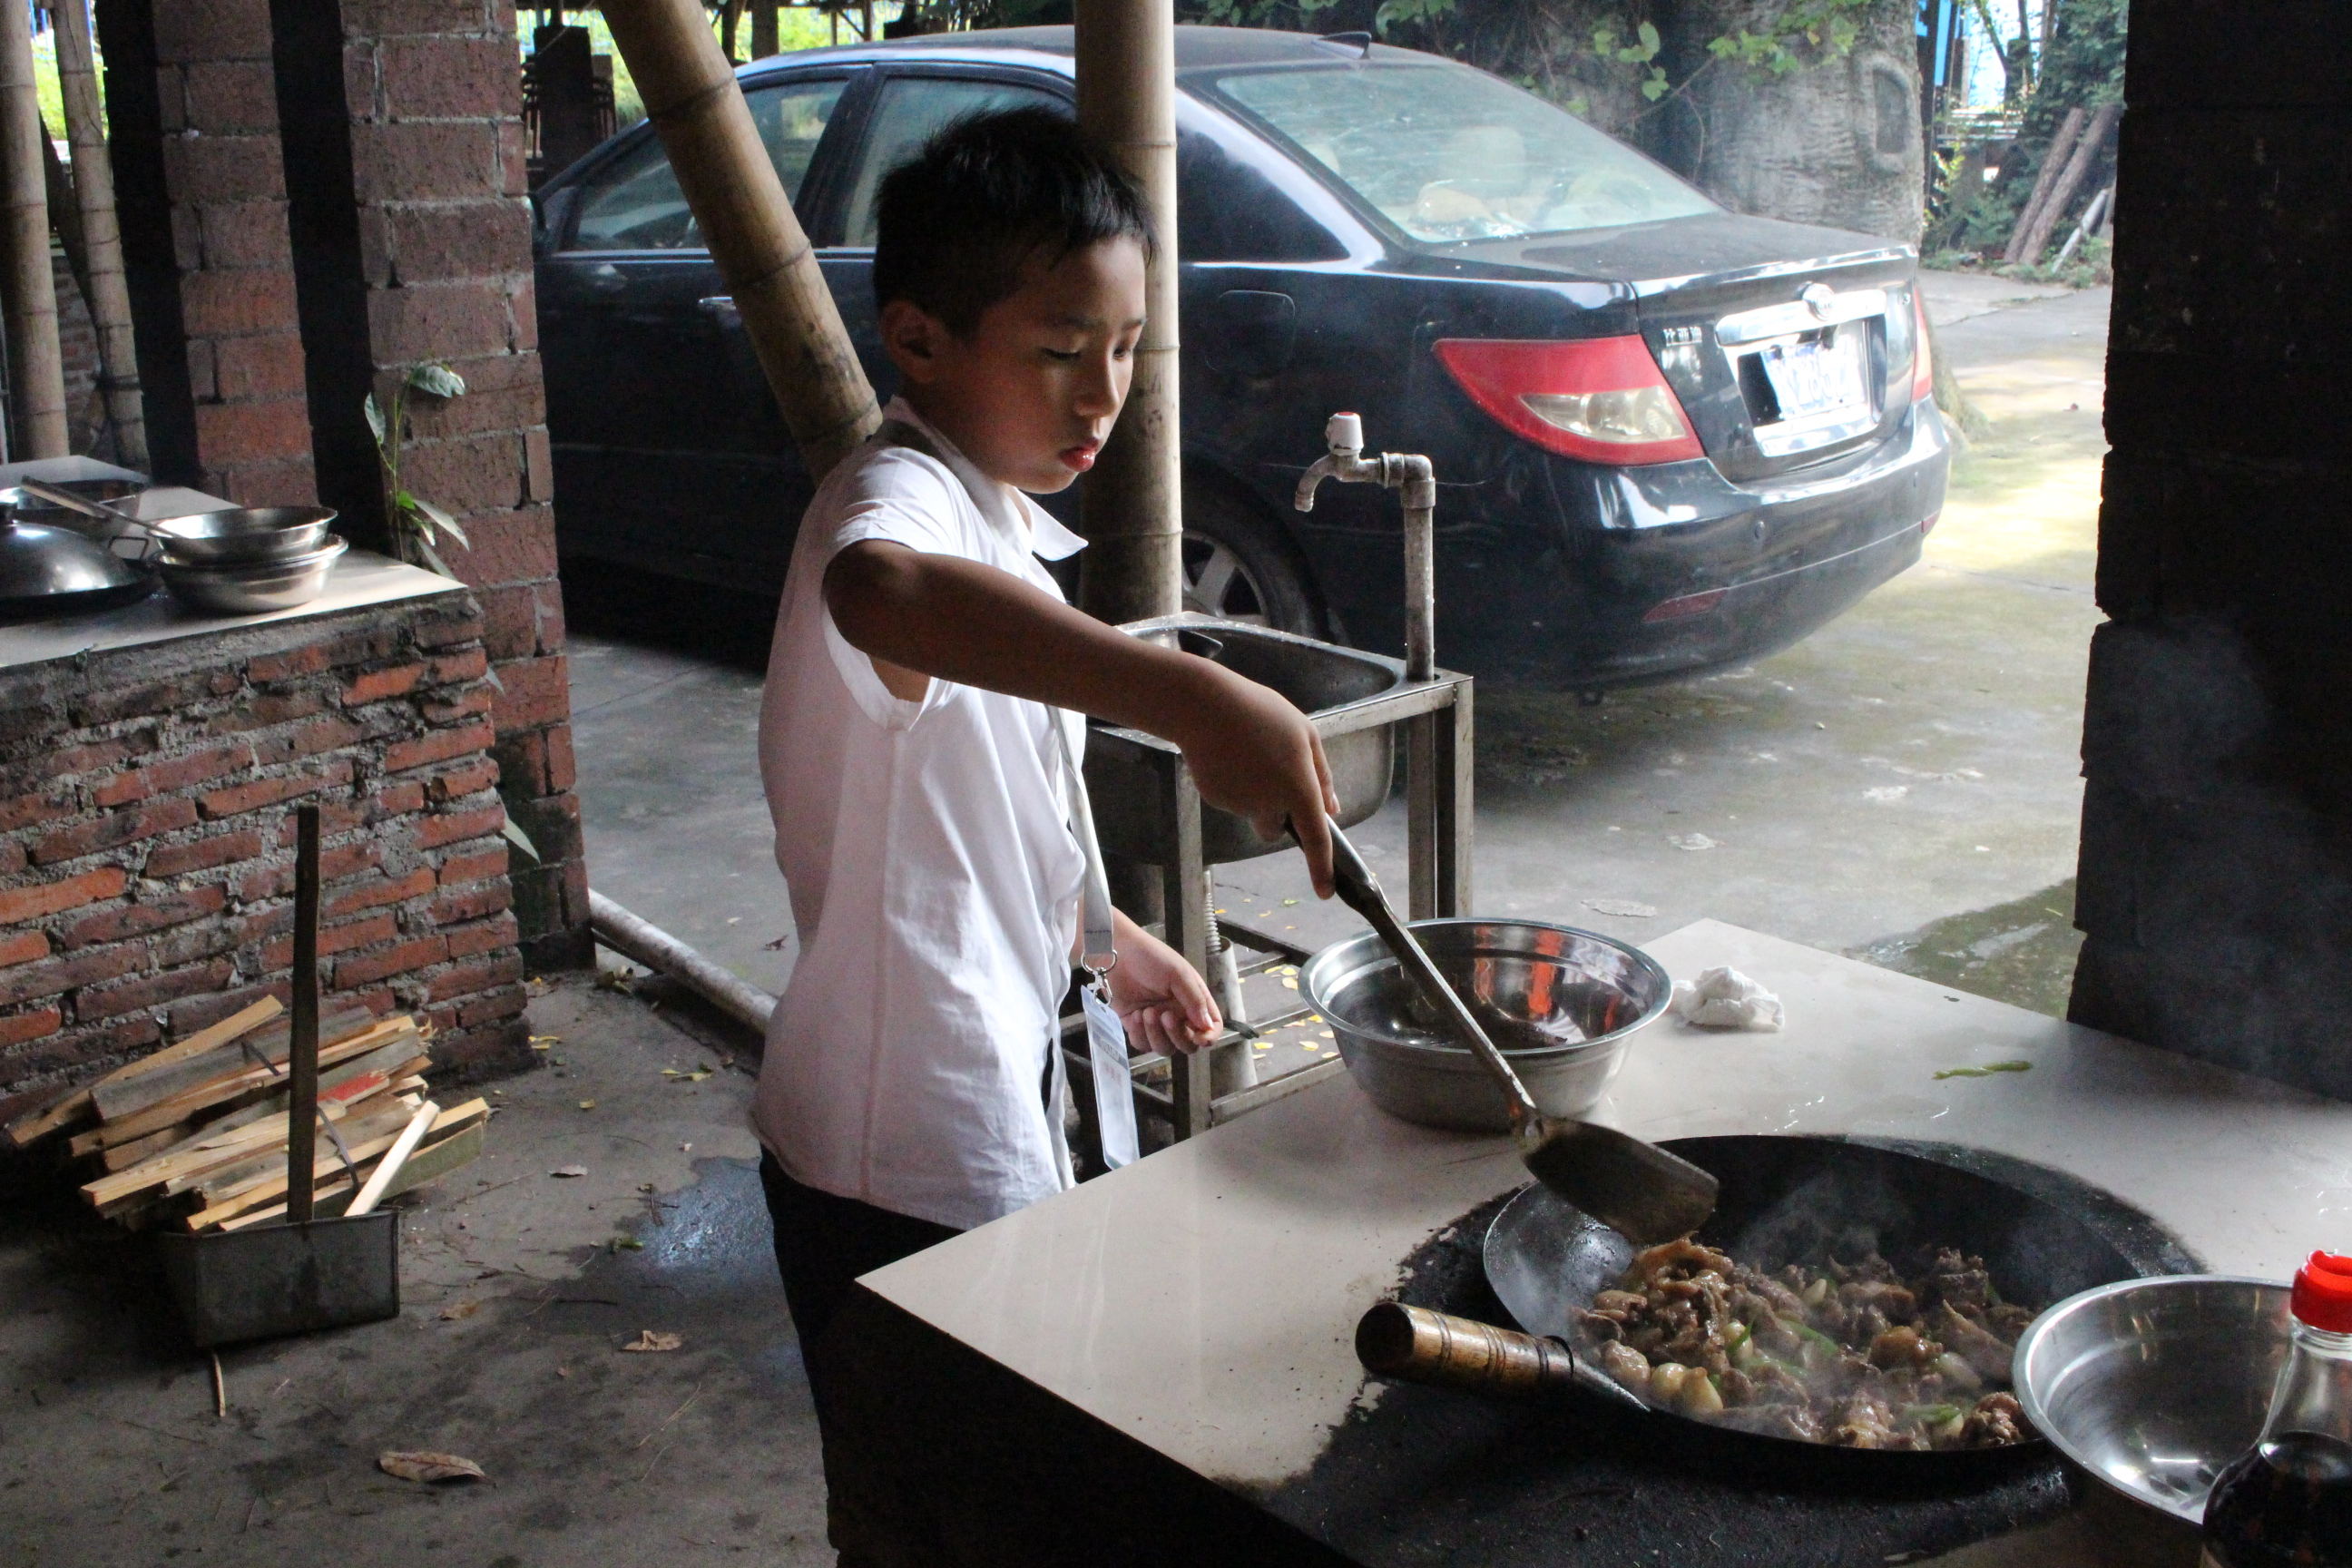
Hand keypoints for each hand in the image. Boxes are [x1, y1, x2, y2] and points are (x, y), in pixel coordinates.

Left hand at [1103, 917, 1221, 1054]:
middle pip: (1188, 1044)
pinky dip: (1140, 1034)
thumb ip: (1195, 1000)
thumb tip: (1207, 1026)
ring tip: (1146, 1012)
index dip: (1209, 1036)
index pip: (1211, 1026)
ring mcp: (1157, 1022)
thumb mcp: (1178, 974)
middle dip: (1177, 1035)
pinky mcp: (1135, 1026)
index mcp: (1193, 1000)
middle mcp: (1178, 1014)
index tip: (1199, 1038)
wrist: (1114, 954)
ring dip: (1156, 1035)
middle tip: (1165, 1016)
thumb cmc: (1150, 957)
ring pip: (1165, 1048)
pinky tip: (1135, 1015)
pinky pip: (1143, 1044)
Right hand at [1169, 664, 1339, 897]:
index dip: (1322, 869)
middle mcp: (1269, 803)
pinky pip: (1231, 799)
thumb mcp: (1305, 733)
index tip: (1325, 892)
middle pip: (1275, 828)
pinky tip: (1227, 756)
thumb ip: (1322, 775)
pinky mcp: (1215, 799)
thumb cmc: (1261, 713)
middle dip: (1276, 814)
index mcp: (1298, 788)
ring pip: (1253, 811)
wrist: (1204, 707)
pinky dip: (1233, 784)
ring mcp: (1239, 804)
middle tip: (1271, 774)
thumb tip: (1332, 810)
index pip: (1315, 839)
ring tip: (1246, 752)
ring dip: (1254, 793)